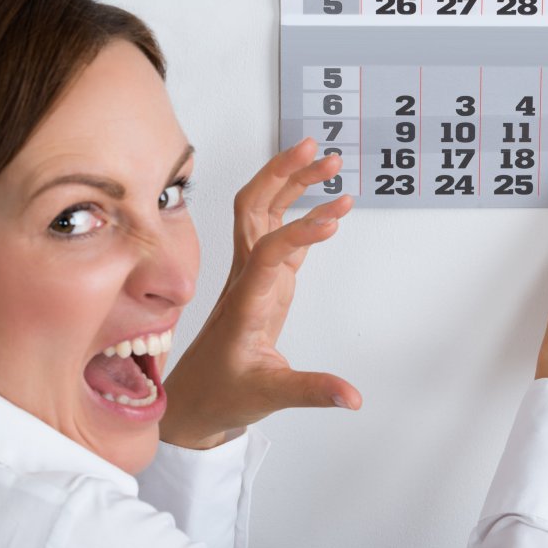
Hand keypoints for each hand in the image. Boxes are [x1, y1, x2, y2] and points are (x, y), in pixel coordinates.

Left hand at [160, 138, 361, 448]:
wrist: (195, 397)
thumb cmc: (222, 391)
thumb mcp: (267, 394)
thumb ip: (312, 391)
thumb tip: (352, 397)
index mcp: (245, 299)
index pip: (270, 250)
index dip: (301, 231)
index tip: (334, 220)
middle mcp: (246, 276)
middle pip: (255, 207)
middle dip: (284, 173)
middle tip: (317, 150)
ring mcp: (255, 275)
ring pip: (266, 213)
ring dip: (291, 183)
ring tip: (327, 162)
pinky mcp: (266, 282)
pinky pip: (283, 236)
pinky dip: (304, 215)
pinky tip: (330, 206)